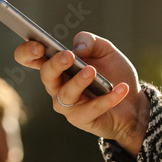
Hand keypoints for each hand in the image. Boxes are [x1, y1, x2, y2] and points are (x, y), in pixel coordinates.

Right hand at [13, 32, 148, 156]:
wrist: (134, 101)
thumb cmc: (114, 73)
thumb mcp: (106, 51)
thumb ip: (91, 42)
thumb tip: (78, 47)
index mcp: (56, 65)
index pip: (30, 58)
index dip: (27, 51)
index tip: (39, 45)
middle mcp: (56, 85)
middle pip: (46, 74)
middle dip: (55, 64)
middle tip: (69, 56)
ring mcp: (67, 104)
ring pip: (65, 94)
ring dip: (78, 81)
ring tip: (92, 71)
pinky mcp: (81, 119)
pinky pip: (93, 108)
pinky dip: (108, 98)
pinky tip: (121, 88)